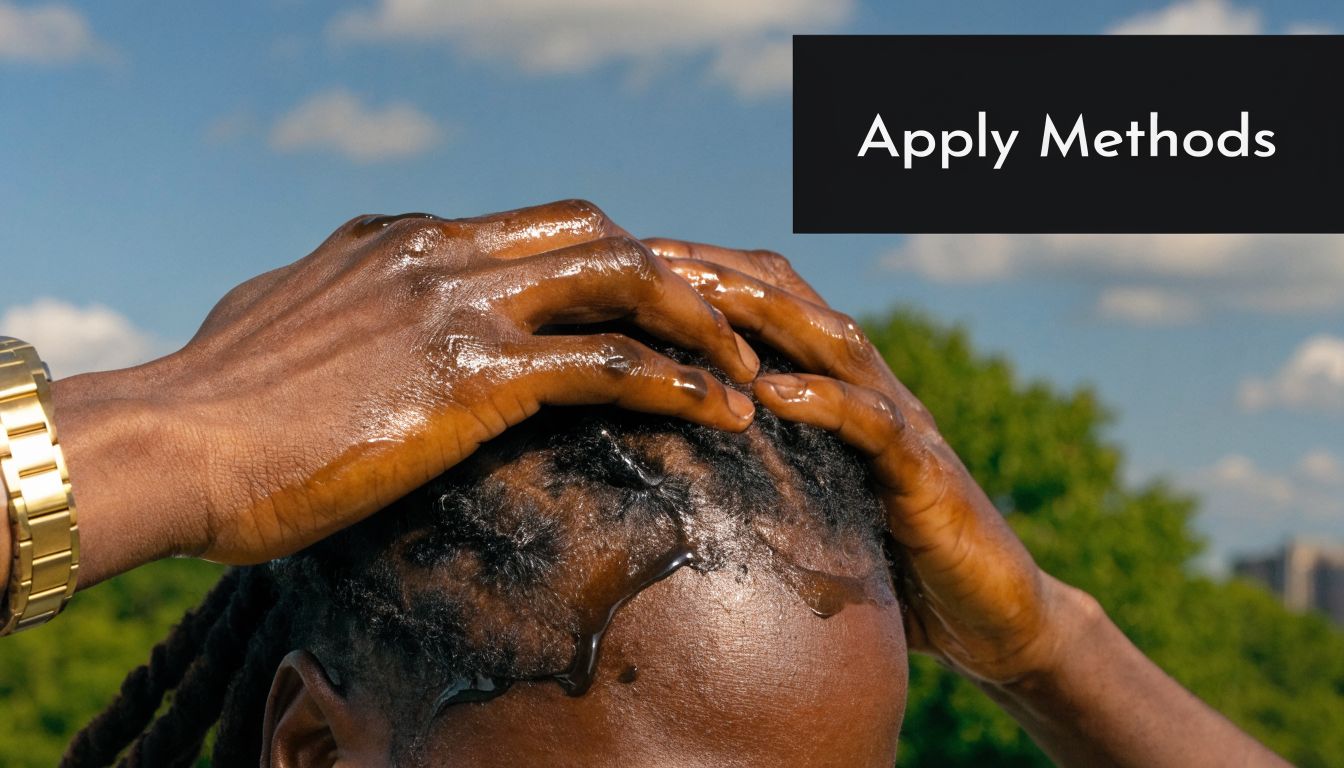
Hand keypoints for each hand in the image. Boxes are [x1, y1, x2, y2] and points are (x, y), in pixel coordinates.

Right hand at [53, 201, 758, 584]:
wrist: (171, 443)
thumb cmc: (212, 404)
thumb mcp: (278, 318)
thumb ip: (332, 294)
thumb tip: (338, 299)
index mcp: (402, 239)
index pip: (534, 229)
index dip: (604, 265)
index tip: (649, 307)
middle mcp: (441, 249)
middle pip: (593, 229)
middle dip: (666, 273)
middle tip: (715, 327)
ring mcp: (460, 301)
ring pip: (619, 276)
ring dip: (696, 317)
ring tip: (748, 367)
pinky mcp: (471, 370)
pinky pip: (607, 364)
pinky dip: (678, 382)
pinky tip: (723, 412)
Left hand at [649, 240, 1068, 684]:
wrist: (988, 618)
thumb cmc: (887, 565)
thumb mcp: (809, 508)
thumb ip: (754, 476)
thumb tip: (659, 473)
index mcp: (839, 391)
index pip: (773, 306)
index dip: (706, 274)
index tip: (630, 259)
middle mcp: (872, 391)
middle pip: (796, 304)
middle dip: (721, 275)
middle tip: (649, 254)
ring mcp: (904, 426)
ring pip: (835, 344)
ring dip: (765, 314)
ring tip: (699, 295)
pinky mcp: (927, 478)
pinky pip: (875, 426)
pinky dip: (825, 402)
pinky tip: (773, 392)